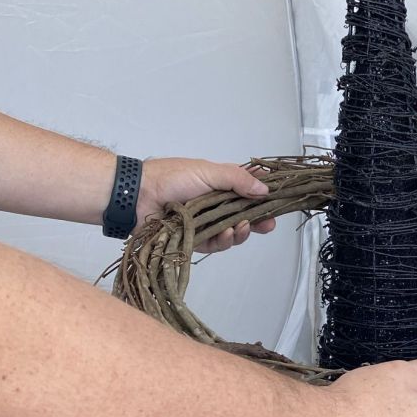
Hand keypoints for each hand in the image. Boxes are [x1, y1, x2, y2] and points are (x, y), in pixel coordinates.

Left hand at [136, 157, 275, 252]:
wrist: (139, 196)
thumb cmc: (170, 178)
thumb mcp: (208, 171)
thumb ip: (237, 180)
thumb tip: (264, 189)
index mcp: (219, 183)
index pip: (247, 190)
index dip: (263, 197)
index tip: (277, 201)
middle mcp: (214, 204)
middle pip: (244, 215)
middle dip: (259, 220)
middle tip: (268, 223)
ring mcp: (205, 222)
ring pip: (233, 232)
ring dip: (242, 231)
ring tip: (243, 227)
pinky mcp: (195, 239)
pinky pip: (216, 244)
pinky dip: (225, 240)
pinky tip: (228, 234)